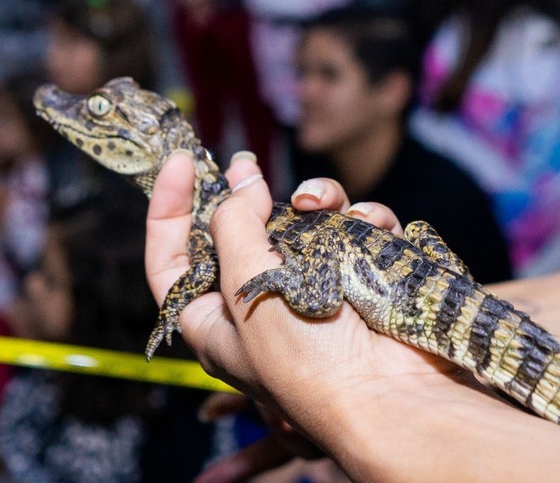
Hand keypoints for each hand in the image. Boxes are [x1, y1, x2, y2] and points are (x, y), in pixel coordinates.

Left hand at [189, 179, 406, 482]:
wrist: (390, 396)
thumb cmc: (306, 358)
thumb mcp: (248, 286)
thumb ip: (234, 224)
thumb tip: (240, 178)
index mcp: (213, 318)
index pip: (172, 260)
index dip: (169, 210)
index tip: (182, 162)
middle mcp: (257, 302)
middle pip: (239, 231)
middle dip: (247, 196)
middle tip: (249, 165)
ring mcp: (311, 289)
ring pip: (301, 222)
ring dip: (315, 203)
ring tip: (321, 203)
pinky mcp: (357, 279)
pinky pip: (351, 232)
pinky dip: (362, 221)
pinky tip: (369, 223)